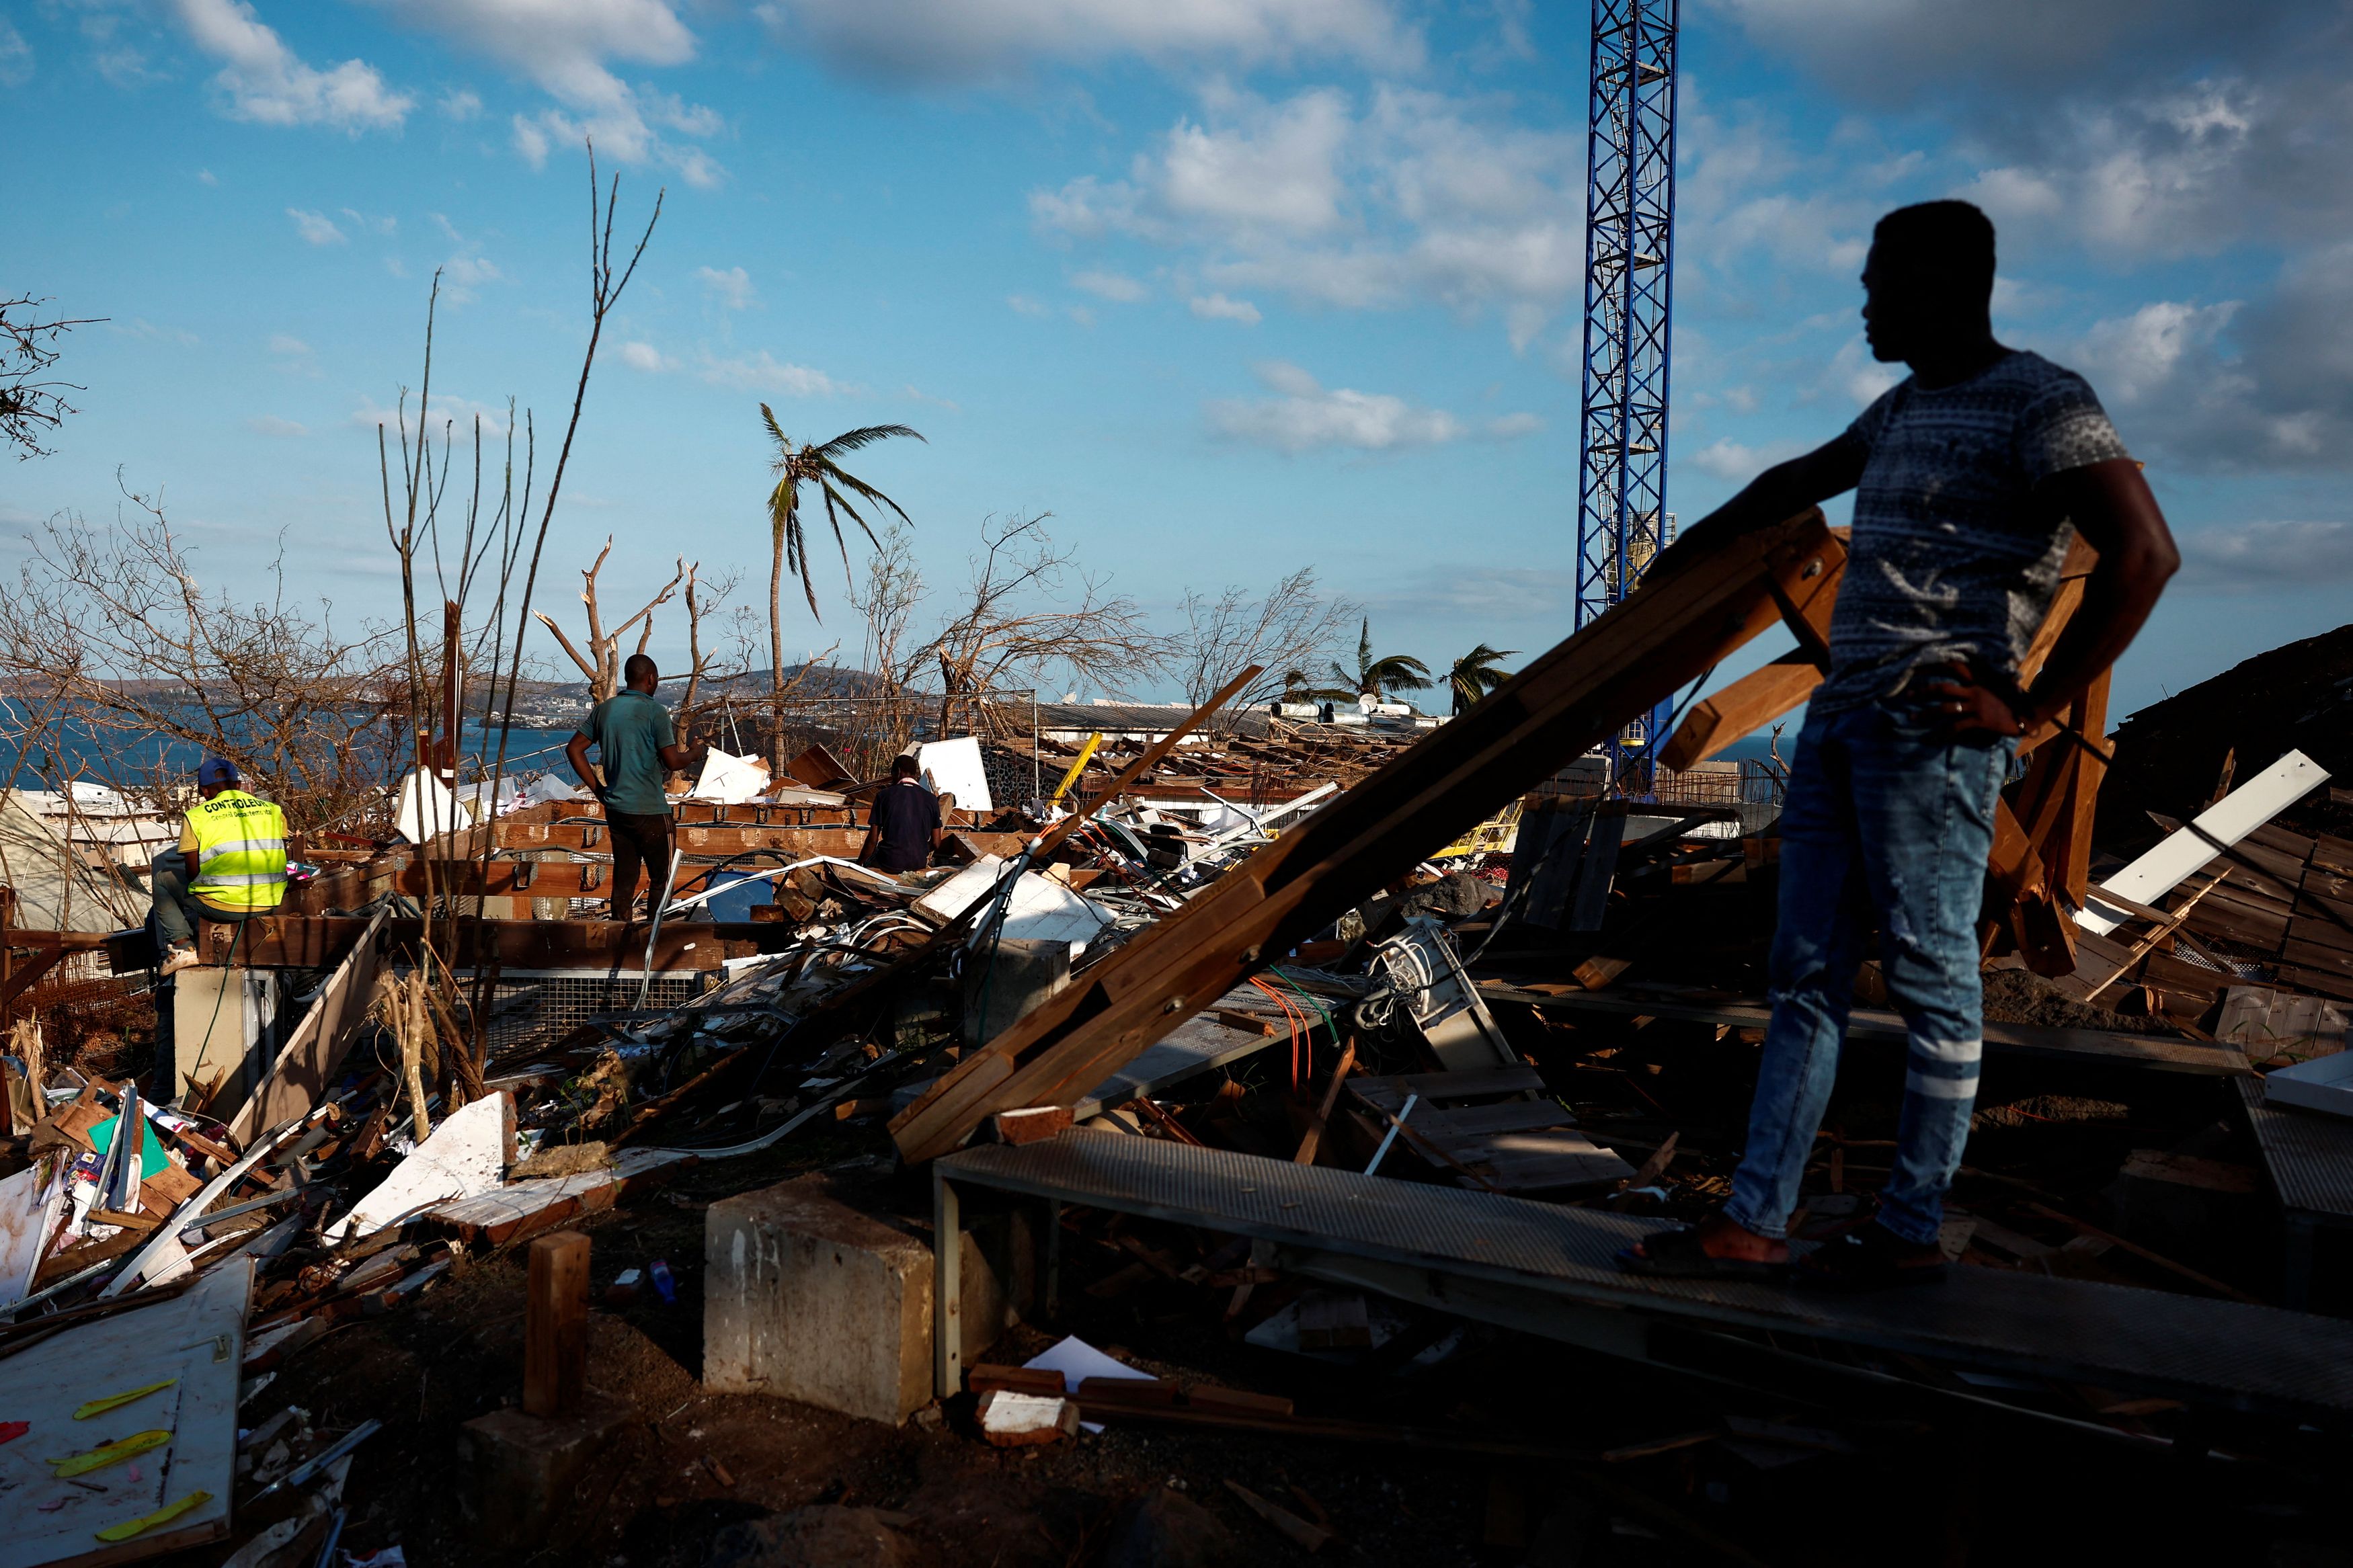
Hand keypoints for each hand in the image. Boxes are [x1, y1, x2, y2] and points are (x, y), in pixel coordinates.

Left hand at [1909, 660, 2028, 743]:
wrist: (2031, 711)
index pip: (1953, 666)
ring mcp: (1977, 704)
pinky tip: (1933, 738)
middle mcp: (1975, 689)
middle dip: (1922, 692)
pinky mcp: (1981, 720)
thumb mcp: (1998, 682)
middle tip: (1907, 696)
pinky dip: (1942, 733)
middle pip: (1942, 688)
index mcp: (1979, 678)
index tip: (1917, 668)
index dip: (1934, 666)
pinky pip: (1956, 727)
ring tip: (1912, 717)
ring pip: (1944, 708)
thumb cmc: (2014, 697)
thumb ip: (1983, 678)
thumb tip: (1968, 676)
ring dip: (1926, 713)